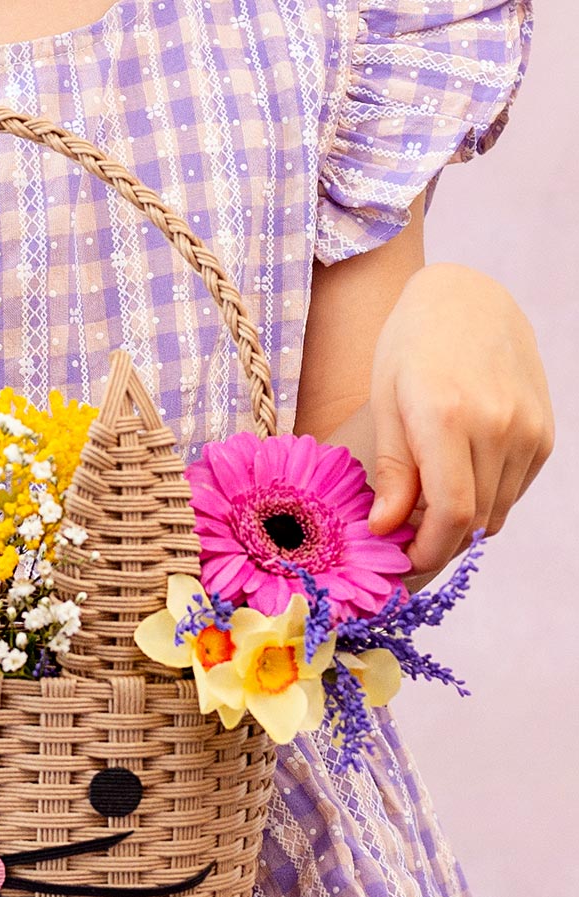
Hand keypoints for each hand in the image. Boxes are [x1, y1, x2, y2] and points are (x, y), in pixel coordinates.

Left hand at [366, 263, 552, 576]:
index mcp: (448, 417)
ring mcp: (529, 431)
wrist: (467, 300)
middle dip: (437, 543)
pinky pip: (513, 491)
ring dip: (460, 524)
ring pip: (496, 512)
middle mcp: (498, 426)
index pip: (451, 512)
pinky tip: (455, 479)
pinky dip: (483, 500)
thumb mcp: (385, 404)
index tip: (401, 562)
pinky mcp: (544, 434)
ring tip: (422, 508)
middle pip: (474, 520)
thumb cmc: (410, 349)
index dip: (427, 551)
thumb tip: (385, 529)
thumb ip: (393, 470)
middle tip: (402, 541)